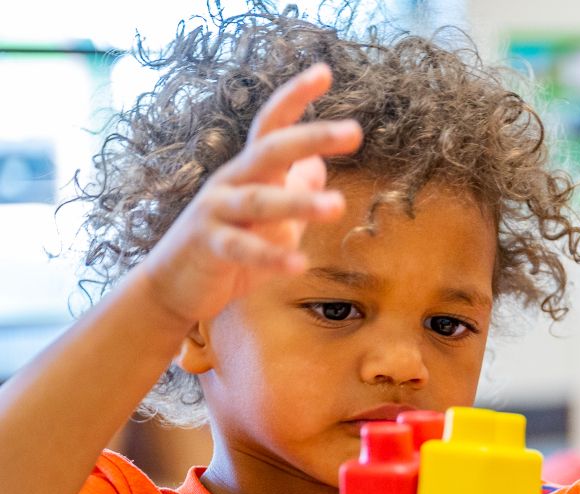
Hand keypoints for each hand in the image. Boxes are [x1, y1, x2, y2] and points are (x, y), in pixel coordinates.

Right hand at [140, 64, 361, 324]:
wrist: (175, 286)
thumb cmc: (229, 248)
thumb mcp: (269, 218)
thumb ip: (291, 191)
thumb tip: (317, 166)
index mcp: (250, 171)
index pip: (273, 126)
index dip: (296, 98)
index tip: (325, 71)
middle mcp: (231, 182)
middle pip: (271, 150)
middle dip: (311, 137)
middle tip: (354, 131)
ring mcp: (216, 212)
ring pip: (259, 200)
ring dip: (299, 203)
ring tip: (339, 205)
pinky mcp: (209, 247)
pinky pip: (242, 250)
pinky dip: (271, 257)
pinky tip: (301, 264)